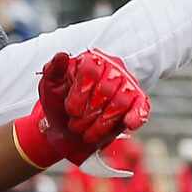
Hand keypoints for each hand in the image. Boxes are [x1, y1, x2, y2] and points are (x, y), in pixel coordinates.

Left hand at [13, 50, 150, 168]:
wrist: (65, 130)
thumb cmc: (58, 104)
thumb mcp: (49, 87)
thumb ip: (52, 70)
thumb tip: (62, 56)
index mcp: (91, 60)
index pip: (92, 70)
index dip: (81, 93)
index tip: (71, 110)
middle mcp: (112, 68)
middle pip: (107, 88)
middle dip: (89, 113)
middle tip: (75, 126)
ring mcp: (125, 85)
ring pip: (121, 101)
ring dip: (102, 123)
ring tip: (87, 135)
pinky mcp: (135, 104)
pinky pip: (141, 107)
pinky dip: (137, 116)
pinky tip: (129, 124)